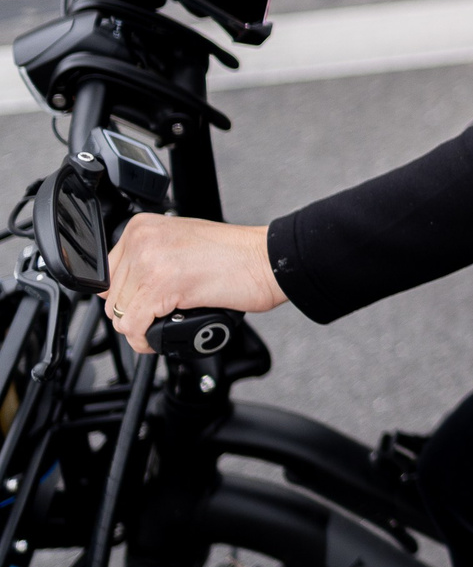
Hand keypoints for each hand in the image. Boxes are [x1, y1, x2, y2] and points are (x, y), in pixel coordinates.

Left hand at [104, 215, 284, 350]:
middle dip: (134, 312)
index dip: (127, 295)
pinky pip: (134, 327)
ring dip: (141, 327)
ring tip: (166, 323)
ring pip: (120, 314)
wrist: (269, 259)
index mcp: (142, 227)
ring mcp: (150, 262)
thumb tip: (129, 289)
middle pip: (112, 296)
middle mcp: (142, 240)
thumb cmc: (237, 255)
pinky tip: (162, 335)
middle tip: (162, 315)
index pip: (108, 274)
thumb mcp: (181, 243)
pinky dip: (145, 340)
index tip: (145, 303)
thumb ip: (150, 257)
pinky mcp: (161, 286)